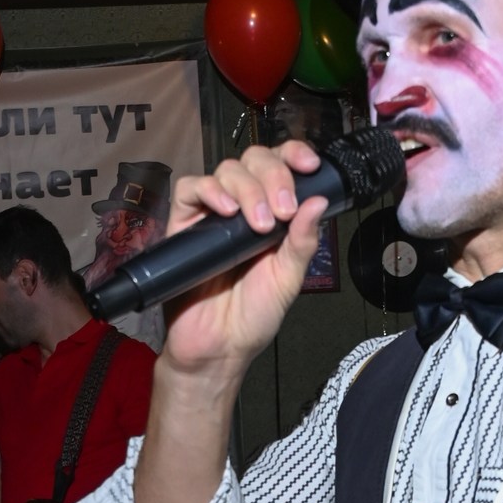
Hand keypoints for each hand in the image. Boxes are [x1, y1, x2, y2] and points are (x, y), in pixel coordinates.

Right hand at [155, 142, 329, 384]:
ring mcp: (212, 212)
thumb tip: (319, 202)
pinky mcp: (184, 223)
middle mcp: (244, 206)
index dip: (294, 155)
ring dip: (247, 189)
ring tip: (257, 225)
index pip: (282, 166)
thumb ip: (302, 242)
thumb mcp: (288, 279)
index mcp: (273, 213)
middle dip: (273, 176)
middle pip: (254, 160)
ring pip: (226, 170)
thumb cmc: (253, 316)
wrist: (217, 347)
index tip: (309, 166)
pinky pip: (190, 188)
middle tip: (281, 212)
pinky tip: (225, 212)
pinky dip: (209, 191)